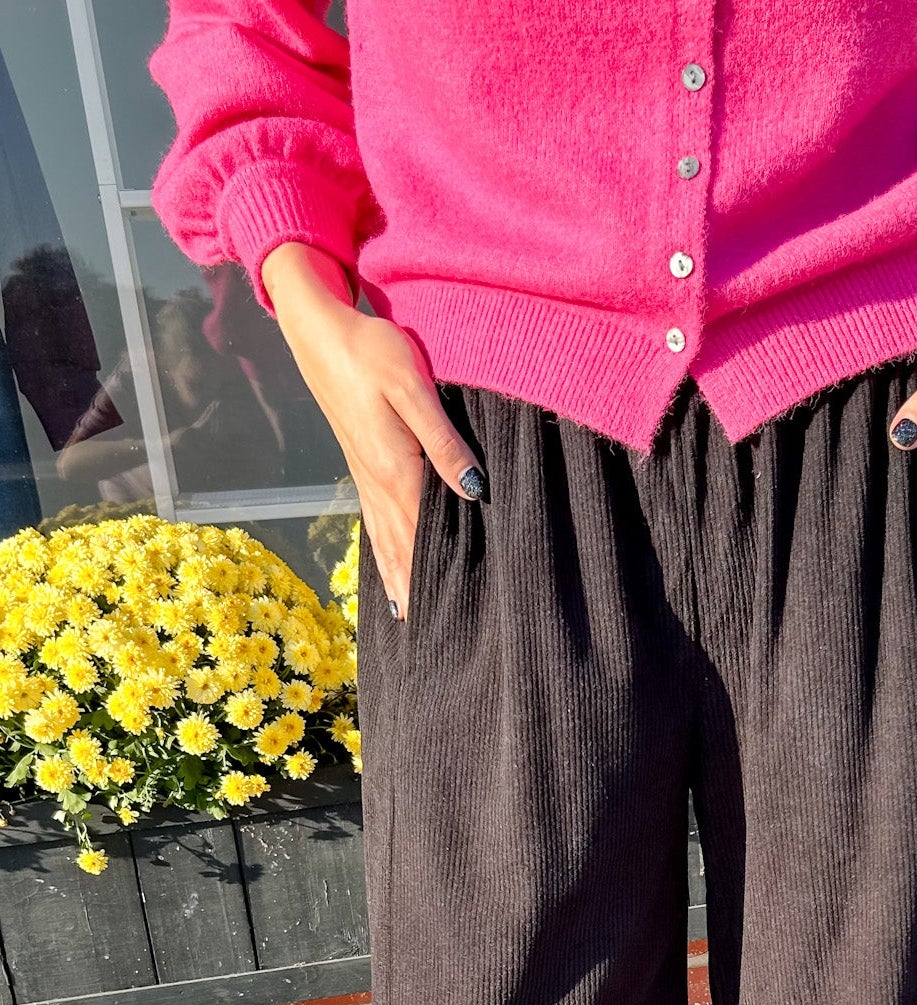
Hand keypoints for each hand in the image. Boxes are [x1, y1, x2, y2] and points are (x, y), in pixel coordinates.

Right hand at [261, 243, 484, 618]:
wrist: (319, 332)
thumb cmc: (370, 351)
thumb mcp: (412, 387)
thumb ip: (442, 442)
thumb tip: (473, 490)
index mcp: (396, 470)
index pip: (421, 539)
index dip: (435, 579)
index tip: (452, 617)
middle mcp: (378, 484)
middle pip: (402, 552)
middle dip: (417, 594)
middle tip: (436, 637)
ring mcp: (366, 478)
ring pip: (385, 544)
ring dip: (398, 582)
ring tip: (410, 620)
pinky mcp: (362, 468)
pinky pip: (375, 526)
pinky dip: (384, 558)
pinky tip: (390, 577)